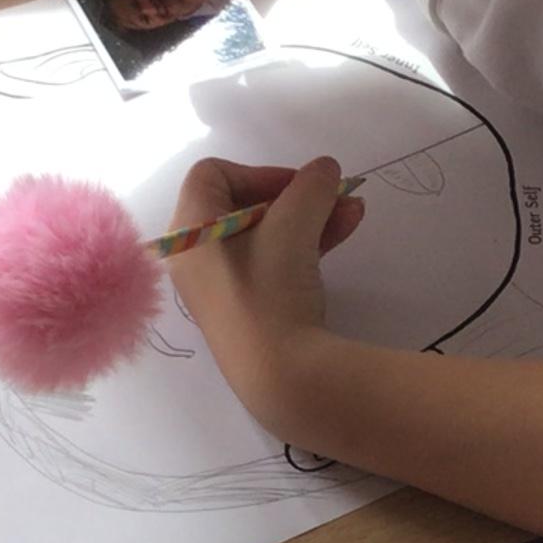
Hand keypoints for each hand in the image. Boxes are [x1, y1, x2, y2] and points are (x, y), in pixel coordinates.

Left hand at [164, 156, 365, 425]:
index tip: (299, 186)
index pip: (213, 176)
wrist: (280, 375)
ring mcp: (223, 284)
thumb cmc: (269, 290)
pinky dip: (306, 243)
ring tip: (354, 210)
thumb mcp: (292, 228)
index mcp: (188, 231)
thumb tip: (326, 167)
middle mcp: (197, 256)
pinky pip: (274, 260)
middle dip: (298, 195)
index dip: (259, 172)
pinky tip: (346, 230)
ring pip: (268, 232)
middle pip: (245, 203)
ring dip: (312, 216)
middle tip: (332, 194)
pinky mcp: (249, 306)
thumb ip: (310, 188)